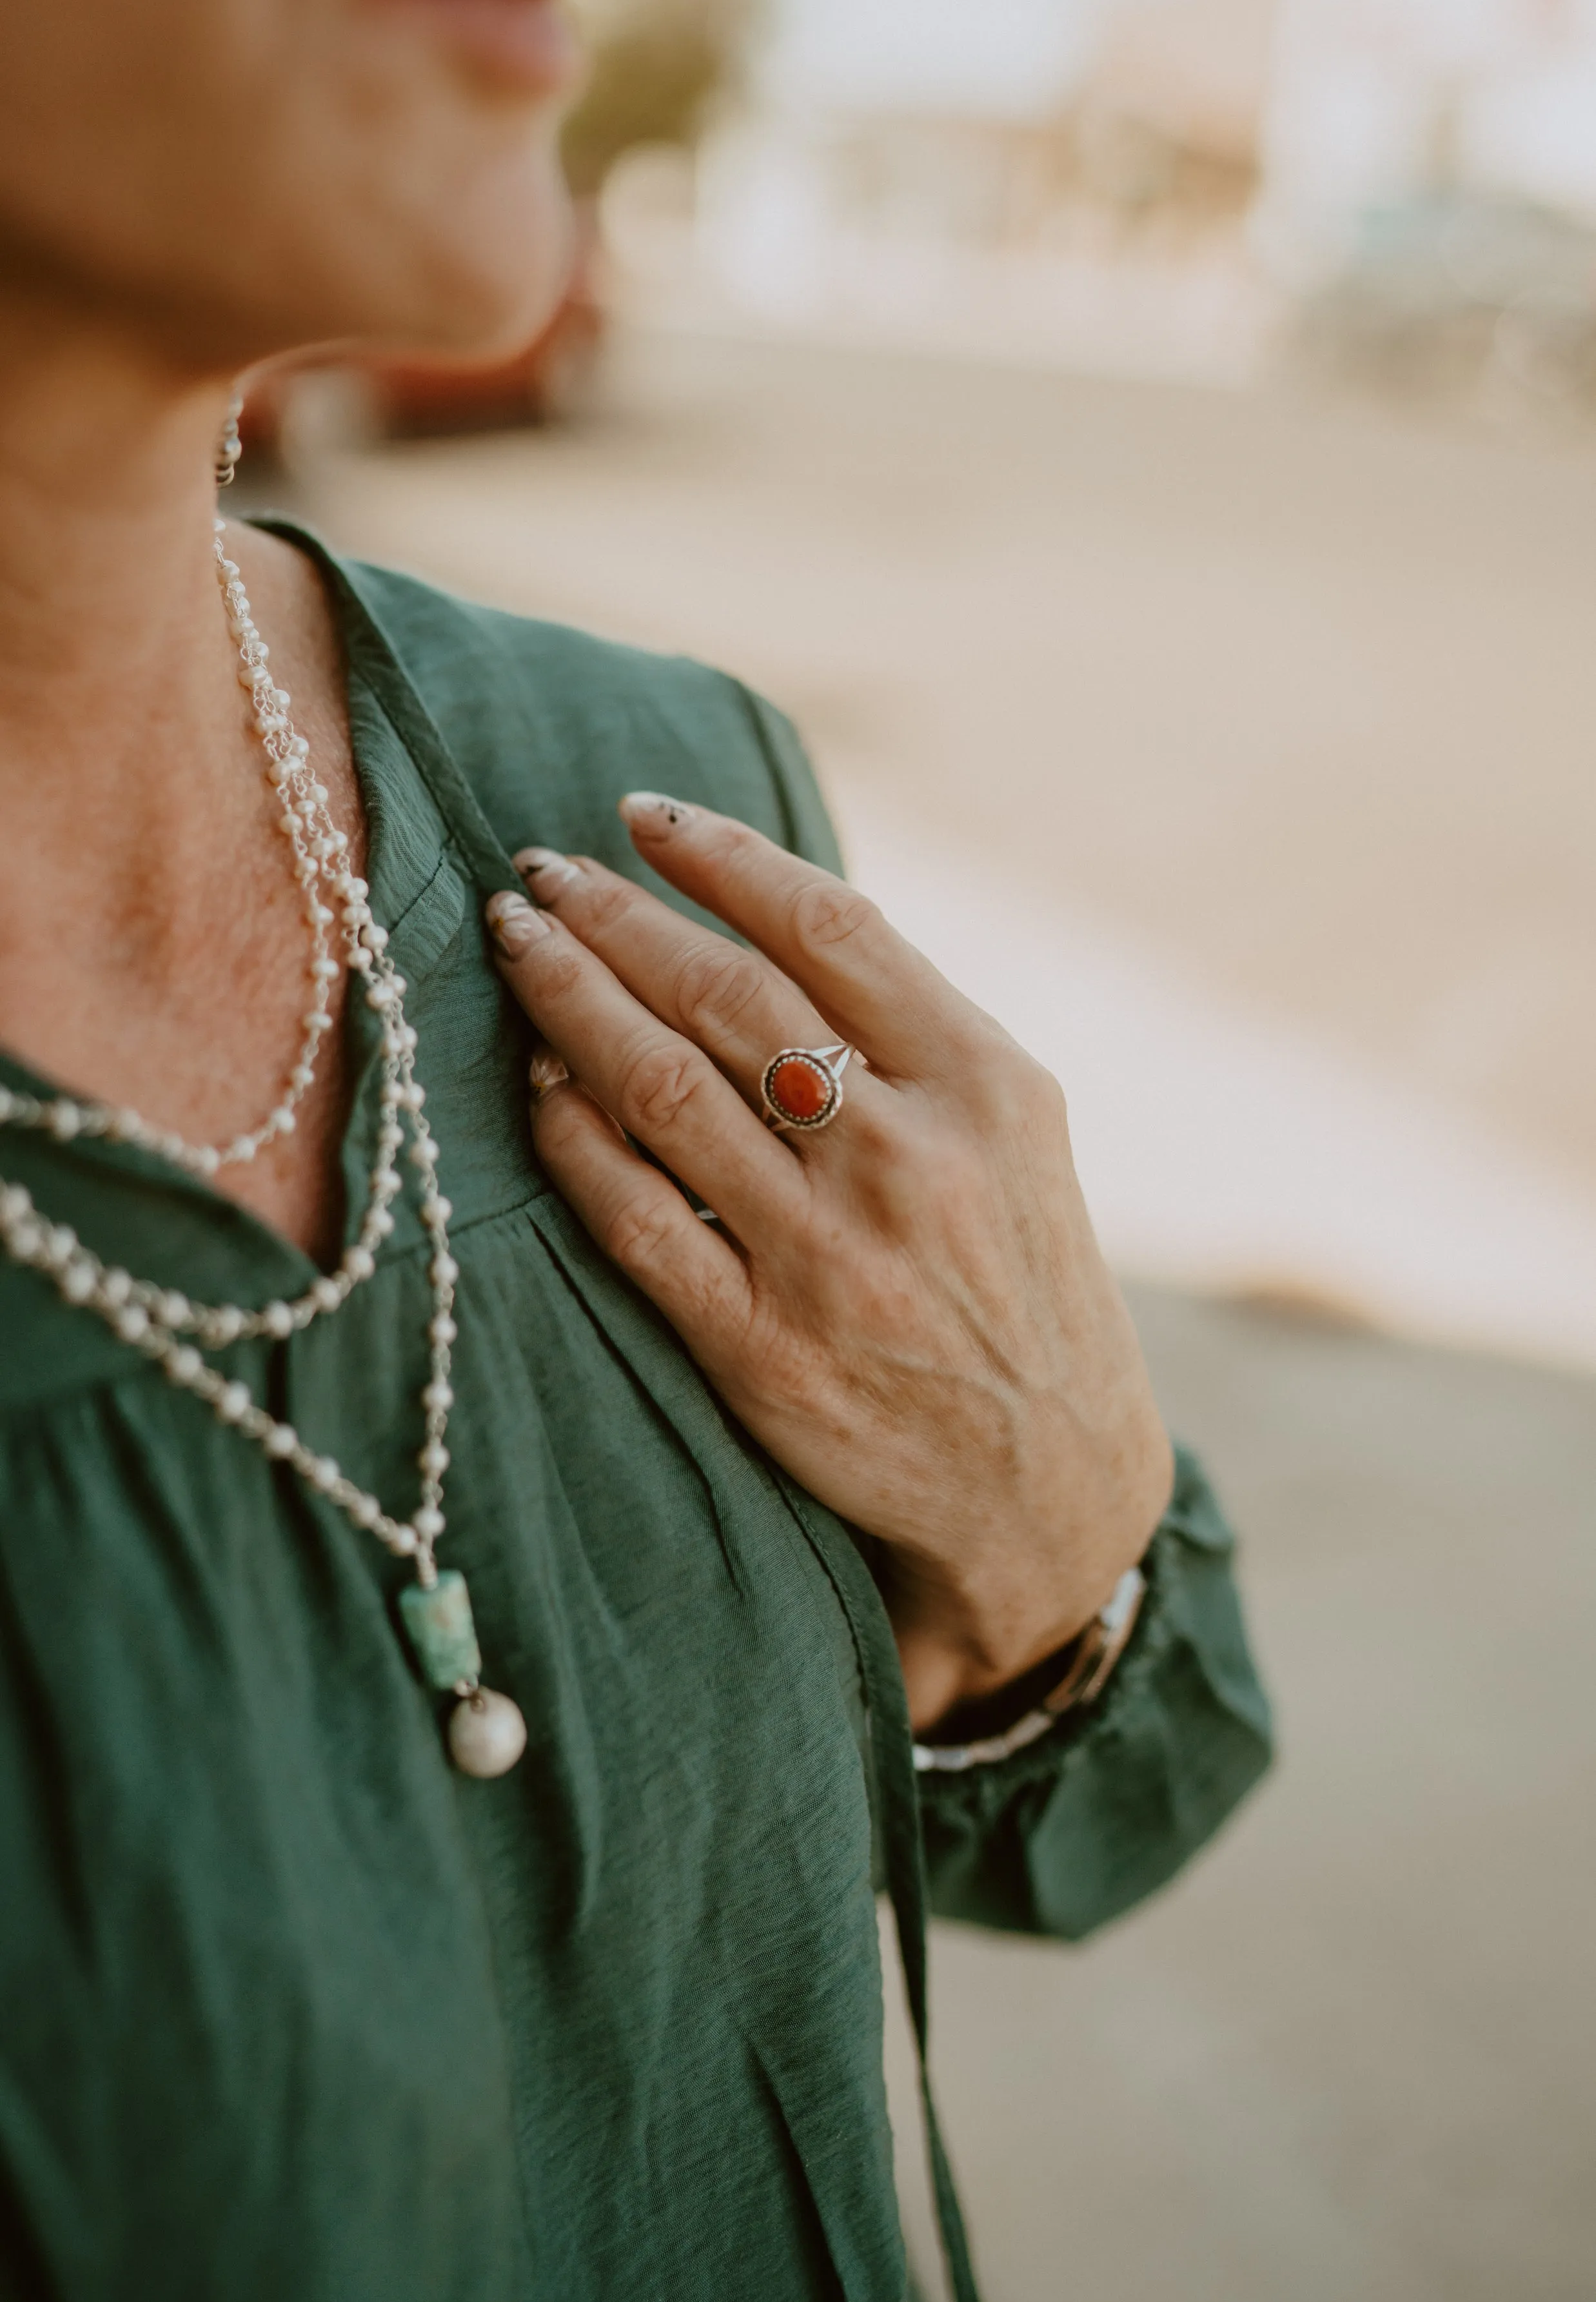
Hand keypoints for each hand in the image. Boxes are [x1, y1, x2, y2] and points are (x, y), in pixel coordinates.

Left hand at [486, 795, 1171, 1730]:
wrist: (1053, 1488)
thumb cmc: (1019, 1280)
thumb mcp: (1013, 1135)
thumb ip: (907, 1034)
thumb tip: (755, 918)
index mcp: (988, 1084)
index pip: (831, 925)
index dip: (719, 856)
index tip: (638, 813)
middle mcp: (912, 1159)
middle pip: (727, 994)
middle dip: (615, 916)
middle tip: (537, 873)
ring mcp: (834, 1258)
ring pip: (663, 1090)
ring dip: (569, 1002)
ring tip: (516, 946)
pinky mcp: (765, 1351)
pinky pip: (636, 1218)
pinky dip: (573, 1138)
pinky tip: (535, 1083)